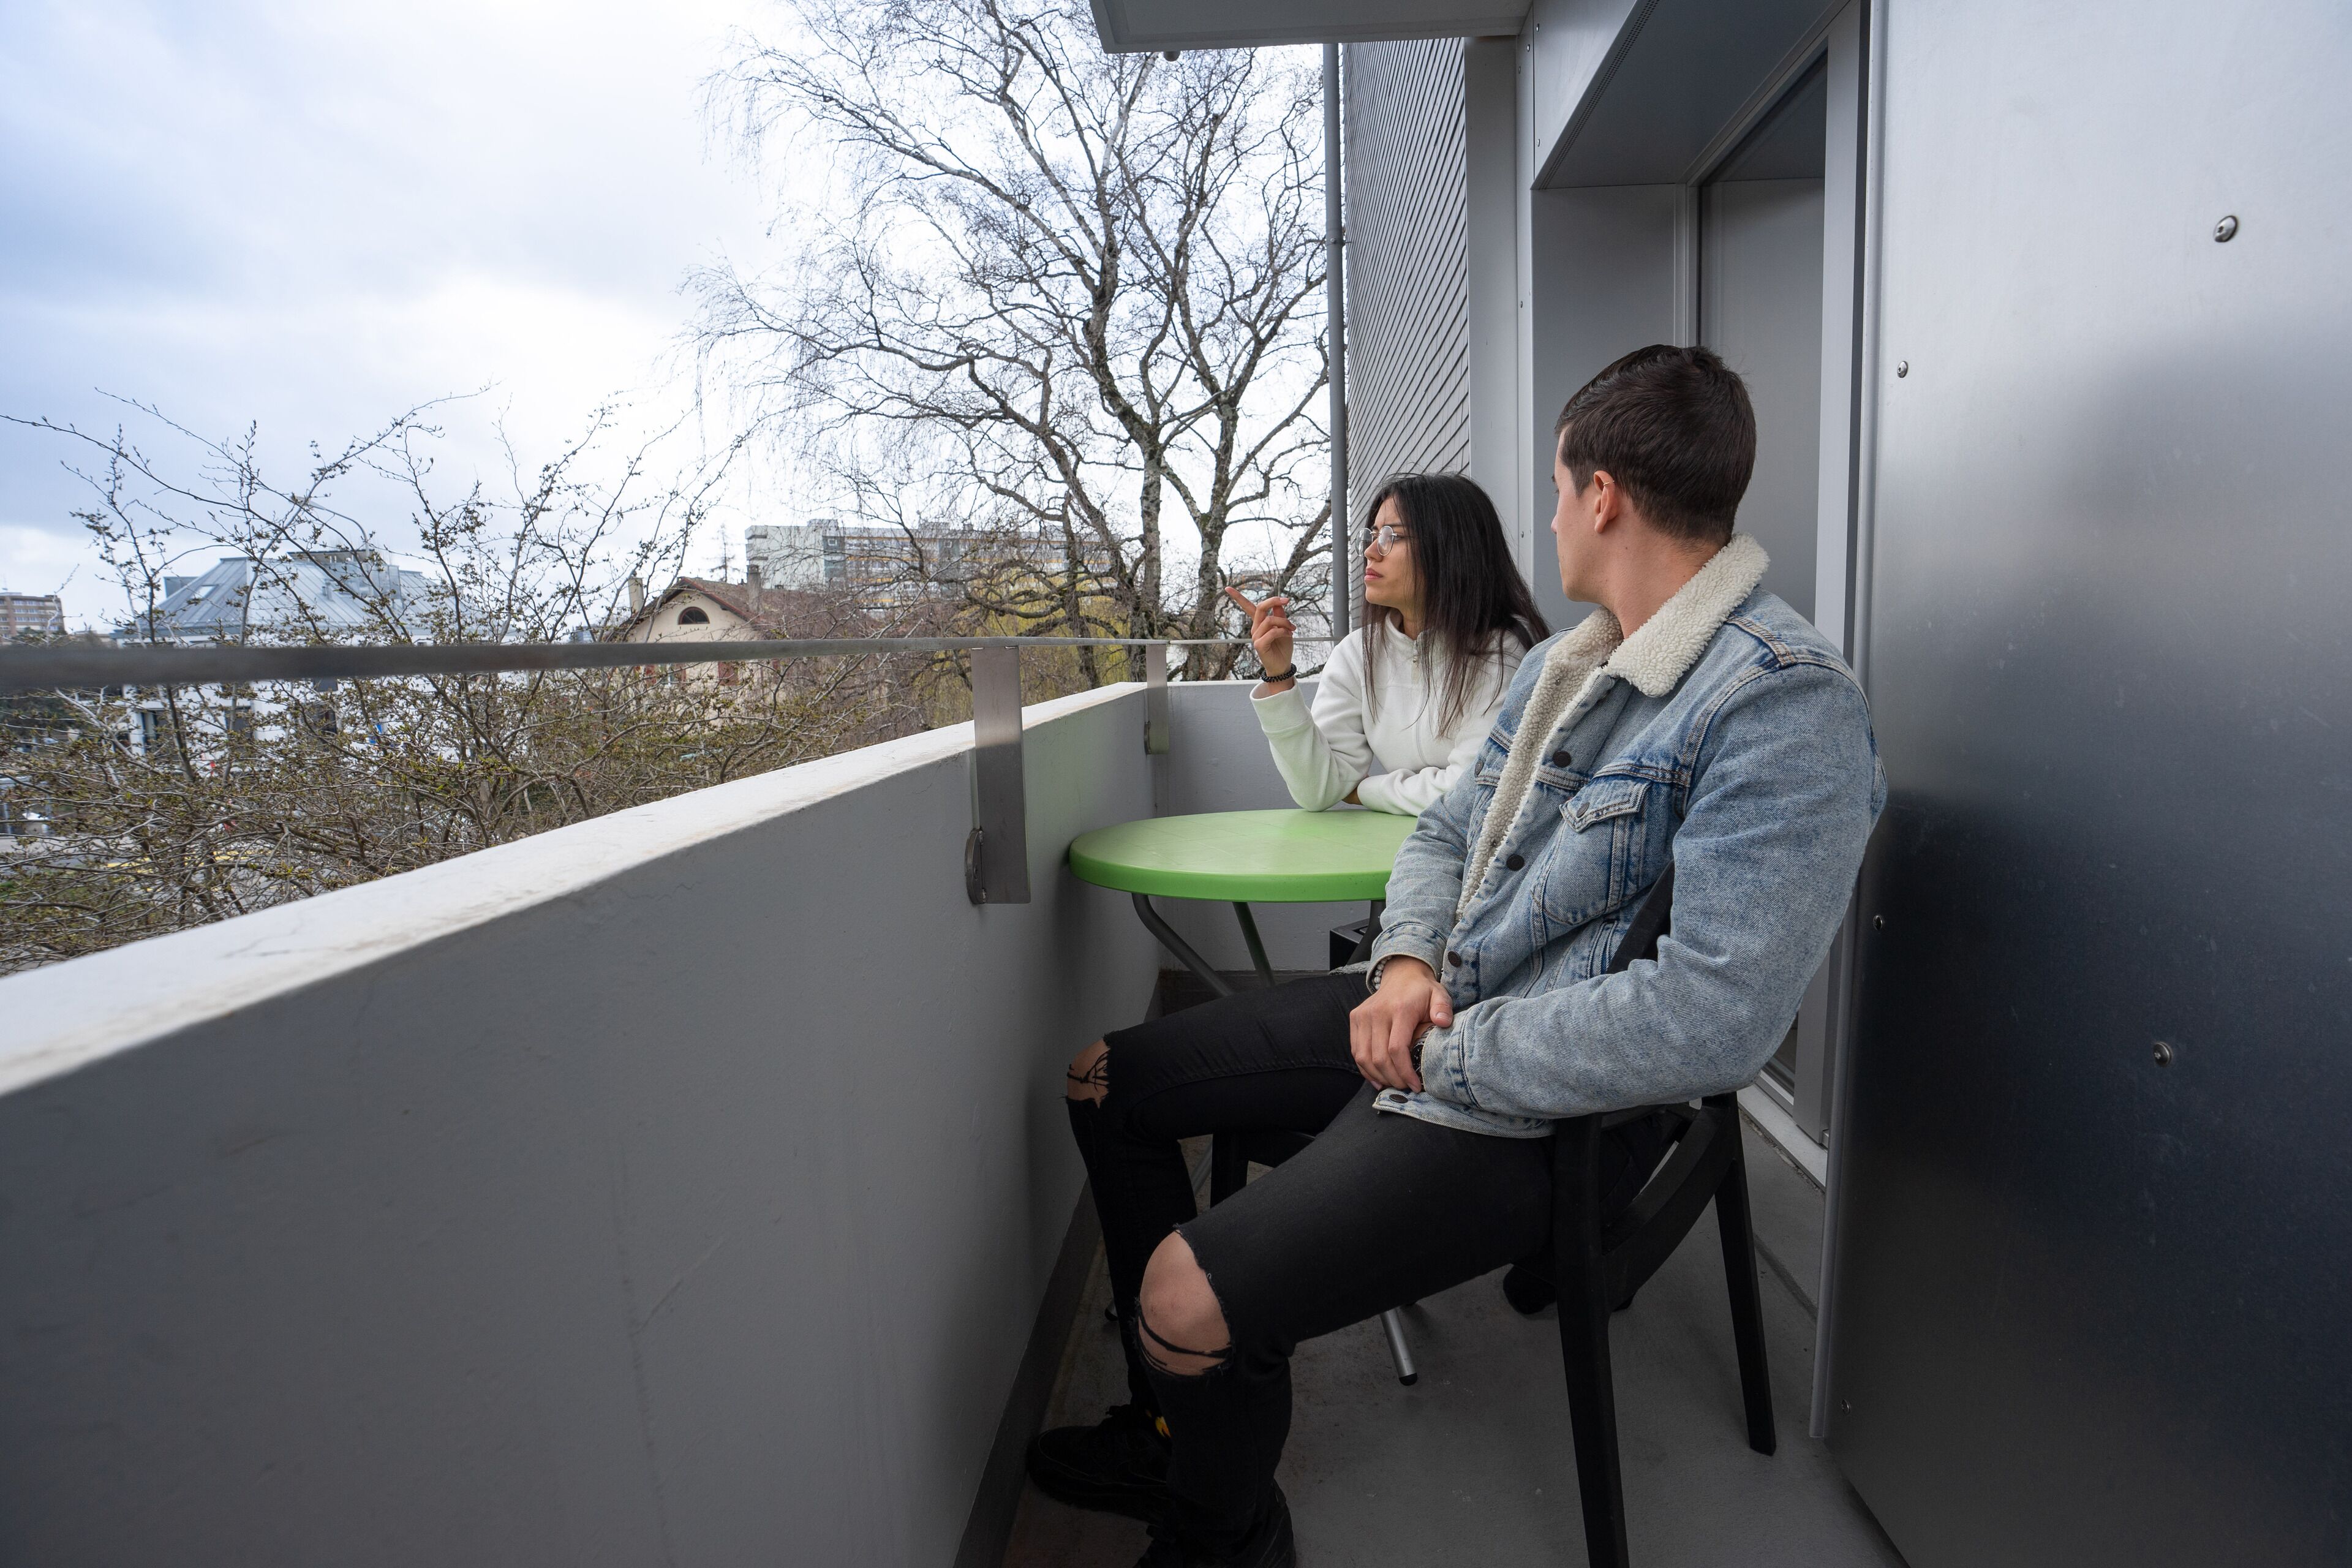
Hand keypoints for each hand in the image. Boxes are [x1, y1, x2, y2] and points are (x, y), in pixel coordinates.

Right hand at [1222, 585, 1294, 685]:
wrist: (1283, 665)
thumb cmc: (1283, 647)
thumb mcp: (1284, 627)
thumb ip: (1280, 615)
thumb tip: (1279, 603)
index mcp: (1259, 623)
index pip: (1247, 607)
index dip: (1237, 597)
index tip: (1227, 588)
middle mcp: (1255, 628)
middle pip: (1260, 607)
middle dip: (1274, 600)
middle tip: (1287, 600)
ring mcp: (1255, 636)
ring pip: (1270, 620)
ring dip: (1285, 622)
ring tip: (1292, 629)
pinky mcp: (1259, 645)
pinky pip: (1272, 632)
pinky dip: (1283, 631)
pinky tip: (1289, 635)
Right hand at [1349, 957, 1451, 1092]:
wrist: (1401, 976)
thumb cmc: (1422, 992)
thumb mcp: (1440, 995)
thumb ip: (1443, 1008)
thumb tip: (1443, 1023)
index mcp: (1399, 1009)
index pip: (1396, 1048)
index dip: (1405, 1072)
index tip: (1416, 1085)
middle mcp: (1377, 1012)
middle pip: (1379, 1057)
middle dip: (1393, 1078)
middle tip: (1406, 1088)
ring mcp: (1362, 1015)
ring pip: (1363, 1057)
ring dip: (1378, 1076)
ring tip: (1393, 1085)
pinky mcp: (1355, 1019)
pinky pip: (1356, 1051)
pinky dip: (1365, 1068)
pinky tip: (1378, 1078)